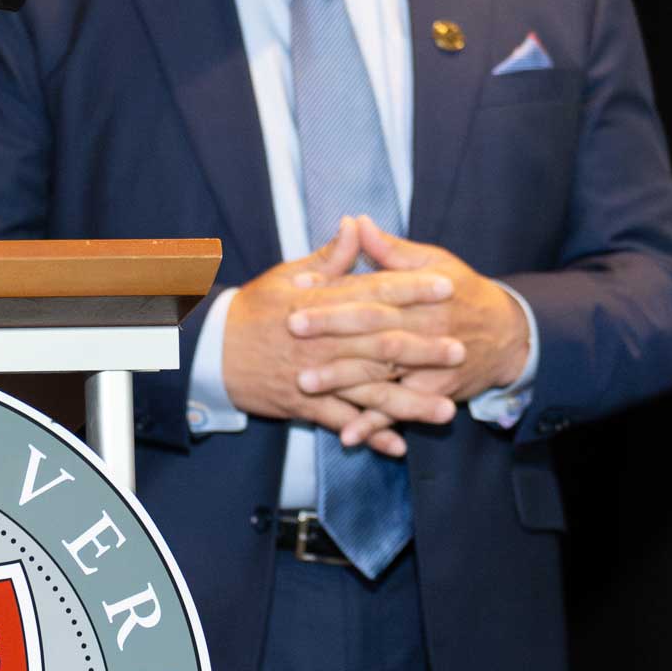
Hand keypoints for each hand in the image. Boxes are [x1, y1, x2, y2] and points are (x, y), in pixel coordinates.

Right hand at [220, 221, 439, 454]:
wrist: (211, 352)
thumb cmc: (254, 310)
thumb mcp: (288, 275)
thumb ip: (330, 257)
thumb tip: (356, 225)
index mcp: (320, 303)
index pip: (374, 292)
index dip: (411, 289)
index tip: (446, 286)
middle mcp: (322, 340)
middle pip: (379, 345)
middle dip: (422, 349)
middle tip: (460, 350)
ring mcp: (314, 376)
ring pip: (368, 391)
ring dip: (408, 402)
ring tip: (445, 410)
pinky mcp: (304, 405)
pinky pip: (342, 422)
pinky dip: (369, 434)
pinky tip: (399, 445)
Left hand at [306, 221, 531, 405]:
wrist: (509, 335)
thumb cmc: (464, 292)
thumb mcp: (434, 262)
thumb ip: (391, 249)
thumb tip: (357, 222)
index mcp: (423, 294)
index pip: (373, 290)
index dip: (335, 290)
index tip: (298, 288)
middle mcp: (427, 330)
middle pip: (374, 332)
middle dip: (332, 333)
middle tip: (291, 331)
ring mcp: (431, 367)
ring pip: (383, 375)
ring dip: (344, 382)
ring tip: (304, 384)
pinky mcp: (435, 394)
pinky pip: (401, 412)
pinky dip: (375, 426)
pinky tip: (347, 436)